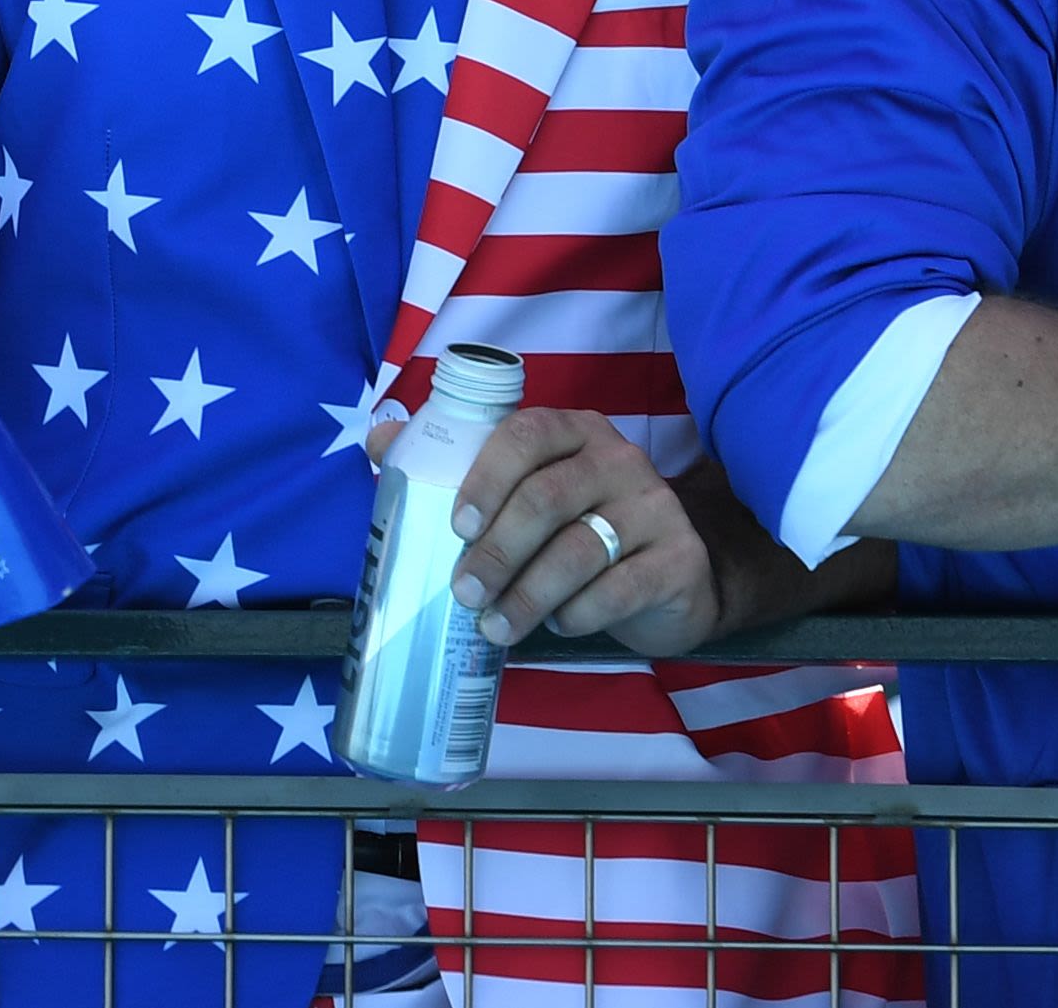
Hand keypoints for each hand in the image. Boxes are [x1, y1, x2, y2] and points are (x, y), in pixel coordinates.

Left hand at [375, 403, 717, 656]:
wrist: (675, 572)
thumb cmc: (584, 525)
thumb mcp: (532, 490)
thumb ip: (460, 465)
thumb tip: (378, 438)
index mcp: (574, 431)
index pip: (526, 434)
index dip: (486, 477)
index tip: (456, 525)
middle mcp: (618, 459)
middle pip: (547, 498)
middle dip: (497, 551)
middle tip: (464, 593)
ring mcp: (655, 507)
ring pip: (581, 549)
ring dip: (528, 595)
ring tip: (495, 627)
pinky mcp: (679, 559)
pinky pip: (619, 589)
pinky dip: (579, 613)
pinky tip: (558, 626)